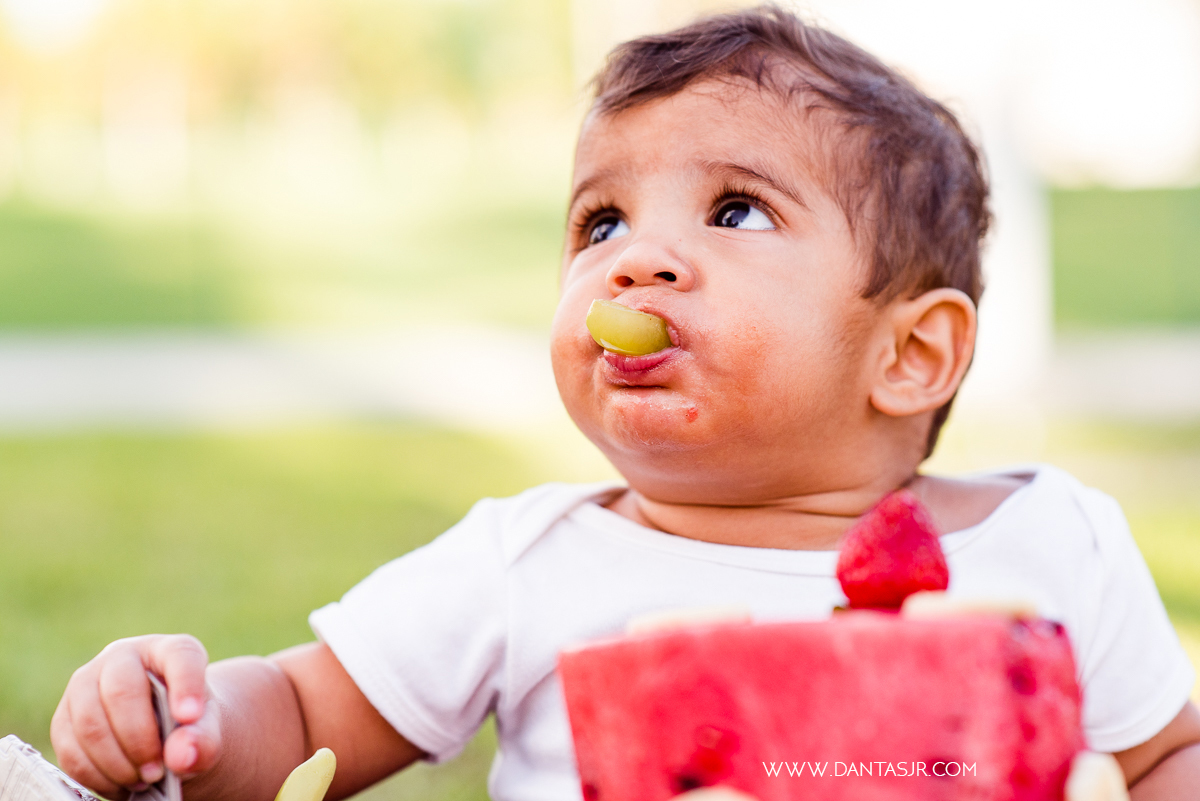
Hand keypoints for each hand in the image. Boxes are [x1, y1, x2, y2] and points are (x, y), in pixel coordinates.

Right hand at [51, 635, 220, 797]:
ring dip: (116, 762)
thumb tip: (181, 756)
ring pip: (89, 723)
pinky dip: (96, 775)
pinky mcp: (64, 716)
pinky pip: (69, 748)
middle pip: (121, 691)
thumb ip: (203, 740)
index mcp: (168, 650)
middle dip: (139, 740)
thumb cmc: (188, 726)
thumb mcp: (206, 731)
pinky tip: (121, 783)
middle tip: (158, 772)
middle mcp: (123, 657)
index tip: (191, 716)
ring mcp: (86, 683)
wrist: (162, 736)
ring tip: (143, 780)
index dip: (185, 684)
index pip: (179, 655)